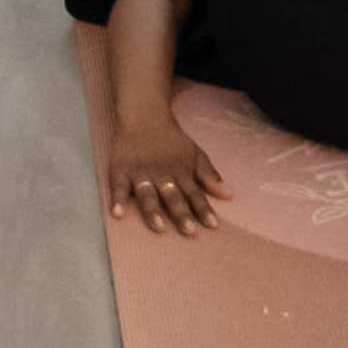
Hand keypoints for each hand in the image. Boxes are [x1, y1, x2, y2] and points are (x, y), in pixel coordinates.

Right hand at [102, 114, 230, 236]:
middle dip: (181, 214)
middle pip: (173, 197)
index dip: (203, 209)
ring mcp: (140, 172)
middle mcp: (162, 174)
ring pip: (148, 194)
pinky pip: (118, 186)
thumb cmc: (172, 140)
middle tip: (190, 231)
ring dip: (153, 211)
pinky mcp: (121, 170)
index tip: (213, 225)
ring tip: (159, 227)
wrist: (144, 115)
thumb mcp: (195, 154)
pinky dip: (117, 199)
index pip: (195, 194)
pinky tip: (117, 213)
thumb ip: (210, 176)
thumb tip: (230, 196)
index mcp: (181, 171)